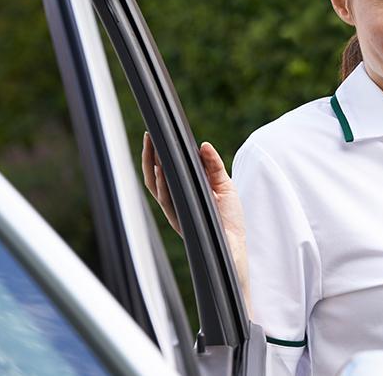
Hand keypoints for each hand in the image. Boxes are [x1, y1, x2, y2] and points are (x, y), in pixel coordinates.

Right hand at [141, 132, 250, 309]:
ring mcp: (176, 213)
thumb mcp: (224, 186)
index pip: (163, 172)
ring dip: (153, 167)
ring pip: (157, 188)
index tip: (153, 136)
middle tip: (149, 137)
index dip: (155, 156)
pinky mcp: (181, 219)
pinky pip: (168, 201)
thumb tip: (203, 145)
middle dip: (148, 157)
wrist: (234, 247)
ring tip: (153, 148)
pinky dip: (163, 185)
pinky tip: (162, 171)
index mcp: (182, 195)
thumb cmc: (229, 219)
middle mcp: (175, 204)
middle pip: (153, 178)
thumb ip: (213, 166)